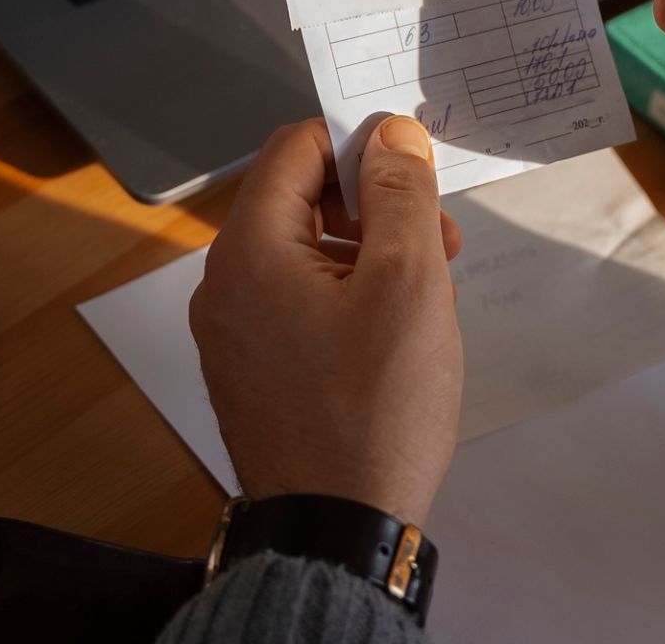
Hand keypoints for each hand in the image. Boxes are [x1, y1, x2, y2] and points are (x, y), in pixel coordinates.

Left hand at [190, 117, 464, 523]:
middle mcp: (224, 286)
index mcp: (248, 252)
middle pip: (298, 200)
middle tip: (440, 238)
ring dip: (369, 253)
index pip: (294, 148)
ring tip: (430, 292)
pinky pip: (297, 303)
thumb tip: (391, 133)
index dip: (360, 141)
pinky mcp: (253, 370)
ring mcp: (233, 333)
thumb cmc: (374, 413)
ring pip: (304, 255)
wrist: (336, 532)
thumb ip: (400, 195)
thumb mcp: (408, 285)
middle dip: (374, 205)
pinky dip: (348, 297)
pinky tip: (396, 333)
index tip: (417, 166)